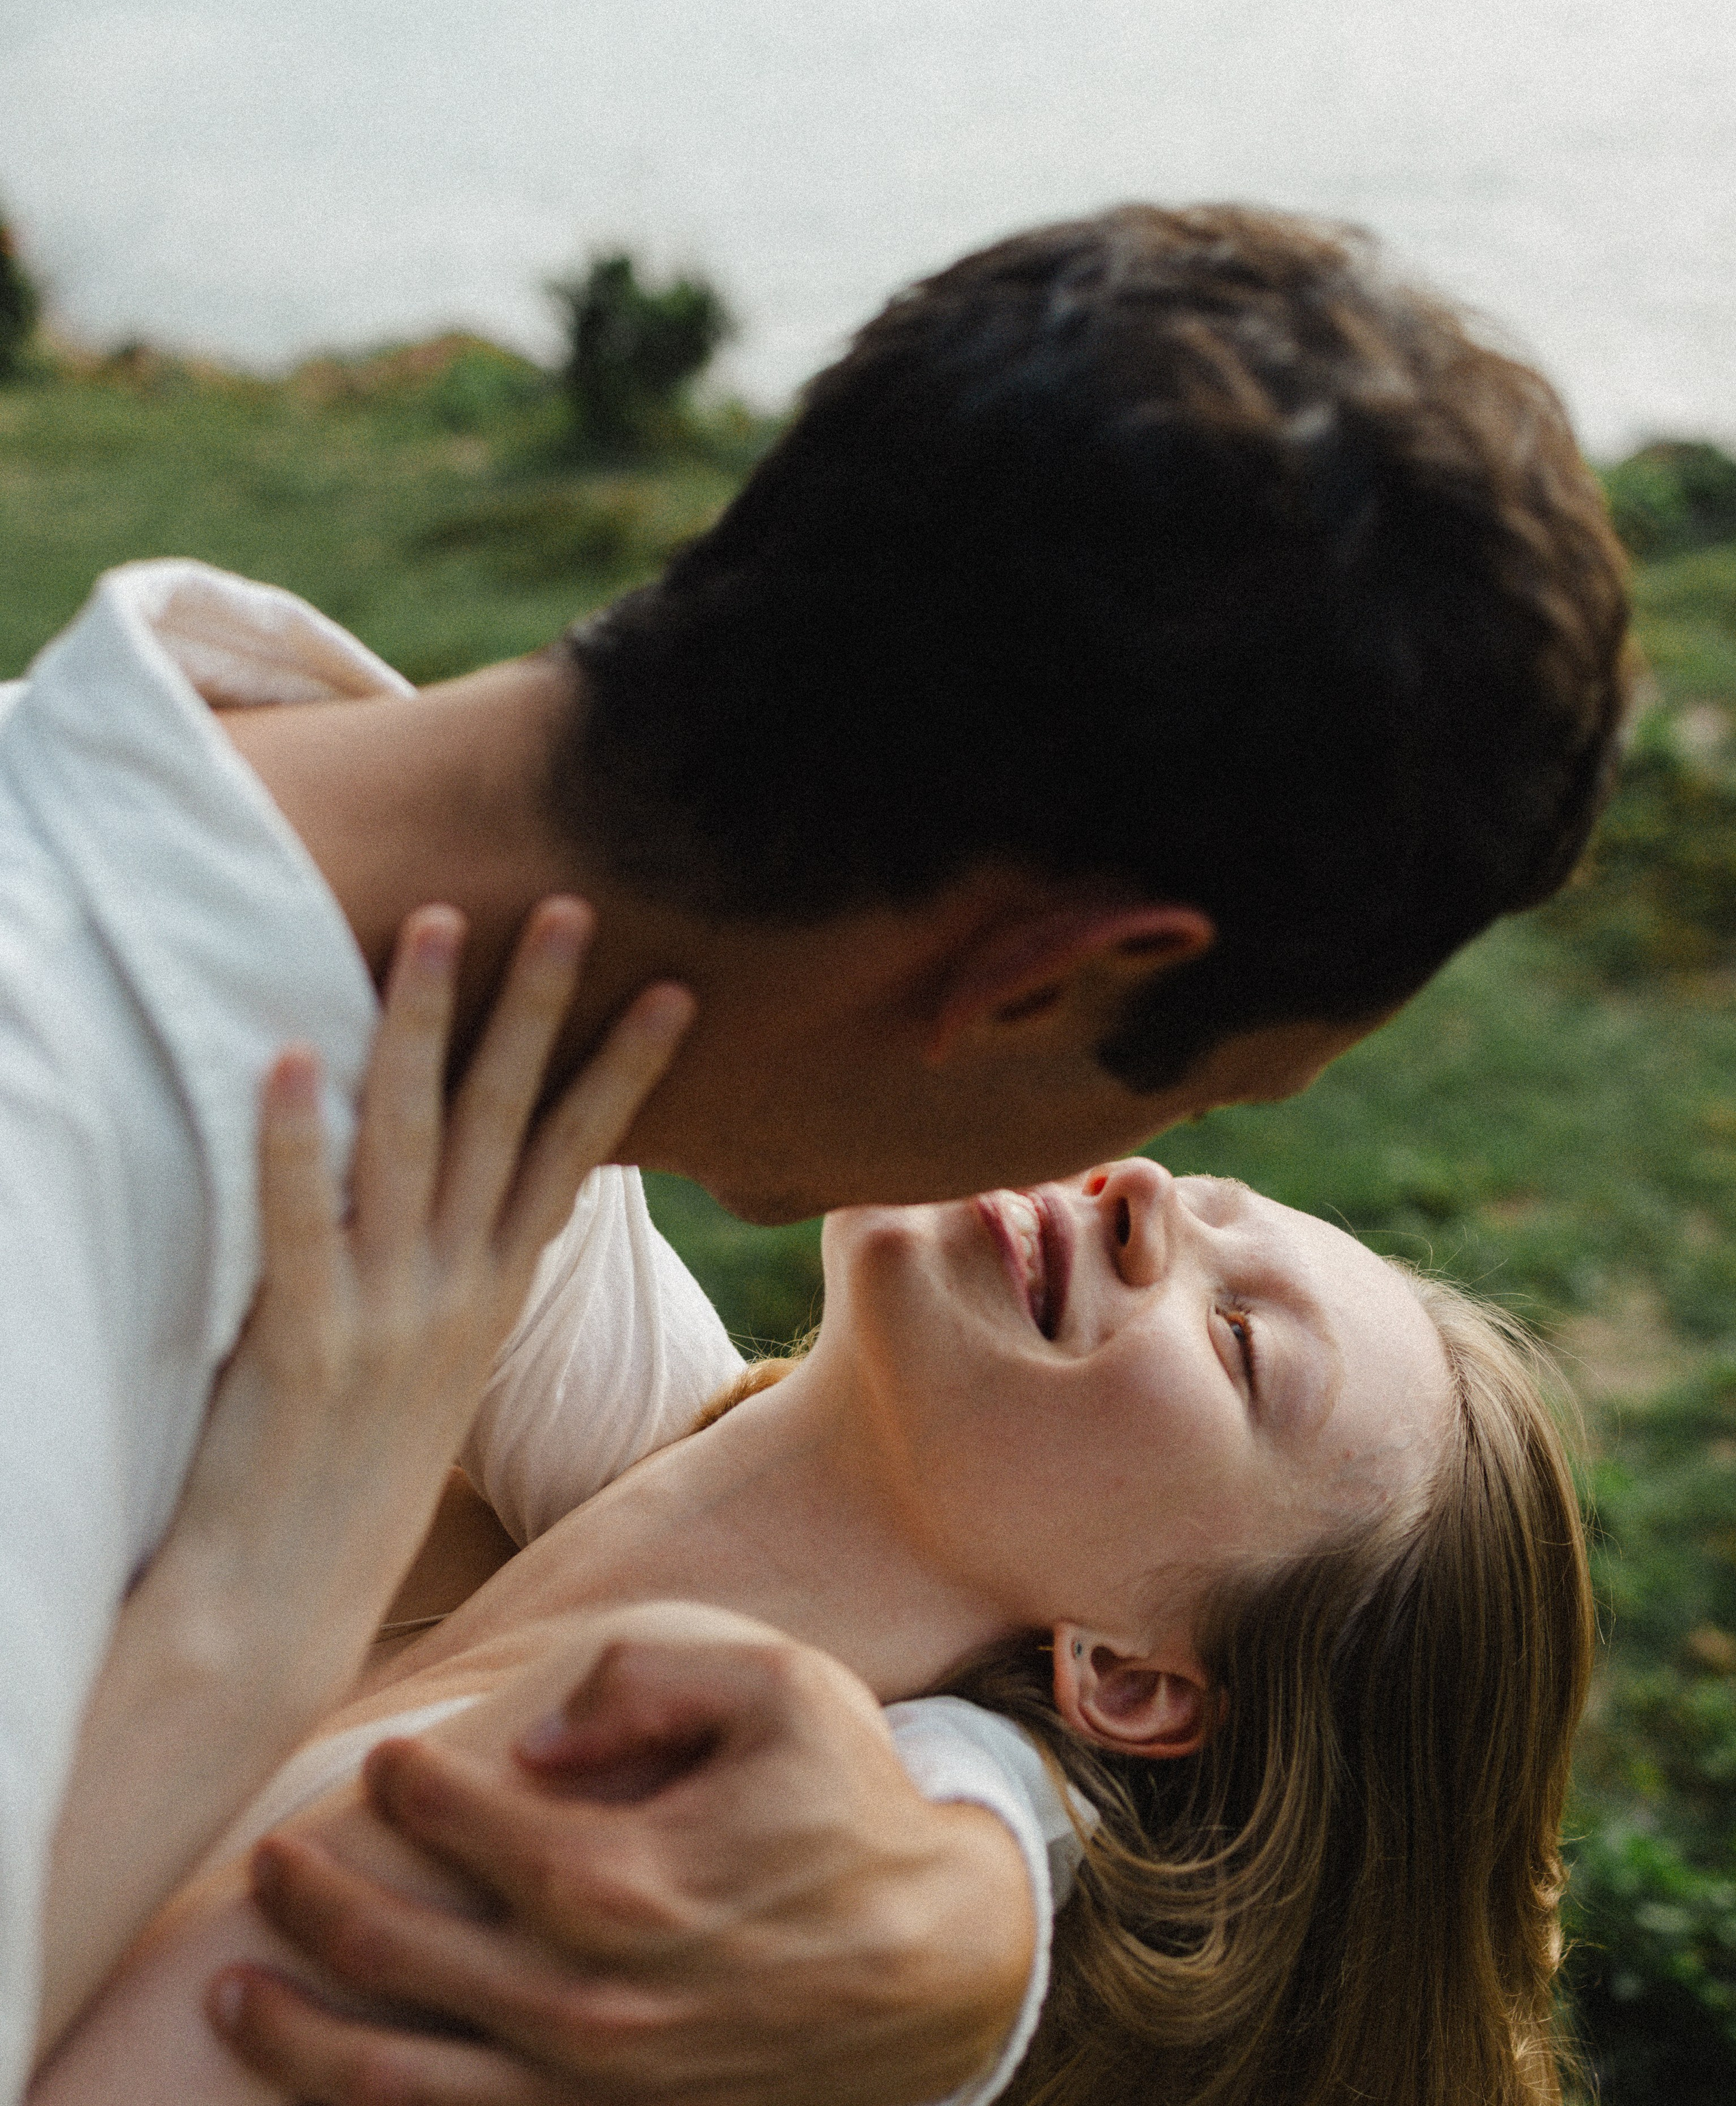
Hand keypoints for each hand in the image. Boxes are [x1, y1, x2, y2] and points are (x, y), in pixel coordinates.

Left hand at [145, 897, 693, 1721]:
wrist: (279, 1613)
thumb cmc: (343, 1484)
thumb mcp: (423, 1371)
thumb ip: (442, 1280)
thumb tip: (454, 1198)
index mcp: (489, 1299)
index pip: (574, 1157)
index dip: (623, 1069)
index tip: (672, 989)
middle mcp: (454, 1296)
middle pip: (507, 1121)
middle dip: (540, 1007)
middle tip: (568, 906)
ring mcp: (386, 1318)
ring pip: (414, 1141)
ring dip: (425, 1026)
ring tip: (436, 924)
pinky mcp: (301, 1347)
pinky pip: (301, 1224)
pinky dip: (295, 1141)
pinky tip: (291, 1057)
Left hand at [211, 1624, 1035, 2105]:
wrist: (942, 1965)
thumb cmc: (853, 1807)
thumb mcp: (781, 1687)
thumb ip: (647, 1678)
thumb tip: (536, 1735)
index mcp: (625, 1879)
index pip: (468, 1827)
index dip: (411, 1791)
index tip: (386, 1765)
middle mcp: (593, 1999)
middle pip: (403, 1961)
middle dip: (318, 1910)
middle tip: (270, 1867)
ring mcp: (599, 2083)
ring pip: (407, 2081)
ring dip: (306, 2040)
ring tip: (240, 1995)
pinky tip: (336, 2088)